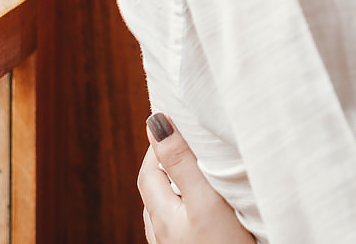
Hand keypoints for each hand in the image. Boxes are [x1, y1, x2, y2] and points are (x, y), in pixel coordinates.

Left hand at [139, 113, 255, 243]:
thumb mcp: (205, 200)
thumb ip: (181, 163)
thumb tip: (156, 124)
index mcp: (162, 216)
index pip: (149, 170)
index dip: (159, 143)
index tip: (177, 123)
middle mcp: (162, 233)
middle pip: (155, 189)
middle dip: (167, 162)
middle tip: (188, 140)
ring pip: (167, 208)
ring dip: (176, 186)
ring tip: (198, 170)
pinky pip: (180, 225)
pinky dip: (187, 208)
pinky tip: (206, 208)